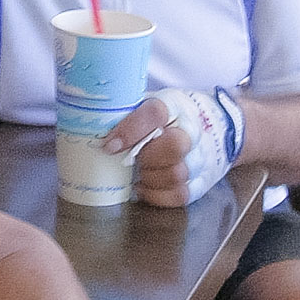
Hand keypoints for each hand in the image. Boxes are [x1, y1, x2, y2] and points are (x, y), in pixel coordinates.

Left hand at [105, 88, 244, 207]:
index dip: (131, 130)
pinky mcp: (200, 181)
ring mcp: (199, 158)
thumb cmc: (167, 118)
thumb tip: (86, 124)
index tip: (109, 145)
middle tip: (130, 160)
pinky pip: (179, 195)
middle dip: (146, 157)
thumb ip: (125, 112)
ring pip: (177, 174)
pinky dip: (156, 195)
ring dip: (150, 177)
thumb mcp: (147, 104)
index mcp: (174, 106)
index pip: (155, 114)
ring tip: (137, 173)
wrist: (214, 127)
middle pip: (175, 146)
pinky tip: (143, 187)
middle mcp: (192, 131)